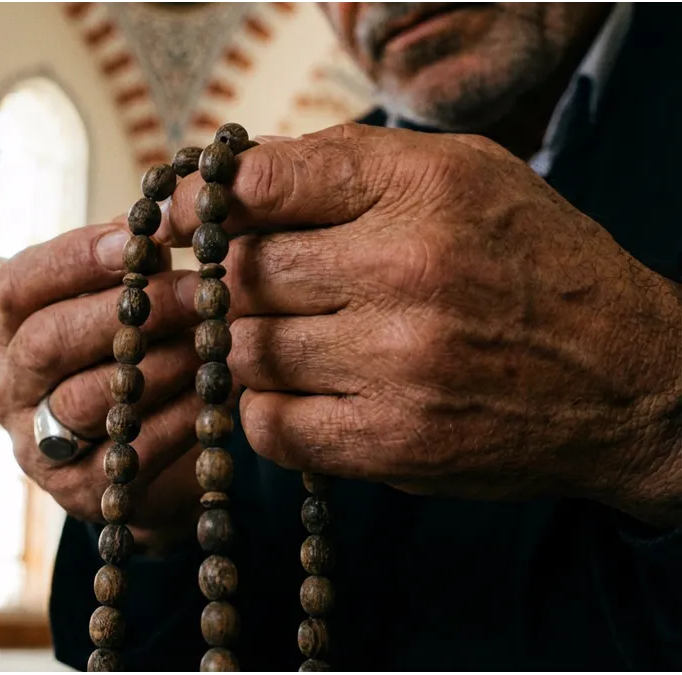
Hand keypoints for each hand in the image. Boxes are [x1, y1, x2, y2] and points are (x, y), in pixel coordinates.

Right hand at [0, 221, 213, 554]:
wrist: (150, 464)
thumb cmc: (137, 363)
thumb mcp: (126, 311)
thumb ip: (135, 271)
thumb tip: (168, 222)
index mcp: (12, 330)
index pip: (18, 285)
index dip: (72, 259)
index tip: (135, 238)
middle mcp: (12, 387)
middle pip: (47, 341)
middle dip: (127, 310)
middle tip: (198, 289)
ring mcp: (39, 445)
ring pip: (84, 399)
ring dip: (156, 366)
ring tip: (209, 342)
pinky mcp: (80, 493)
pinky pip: (128, 454)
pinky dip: (176, 420)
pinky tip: (213, 395)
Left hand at [164, 123, 681, 524]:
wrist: (628, 381)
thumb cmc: (532, 267)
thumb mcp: (465, 177)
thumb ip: (352, 166)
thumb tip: (239, 178)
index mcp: (422, 189)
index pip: (266, 181)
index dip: (204, 200)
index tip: (181, 215)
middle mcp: (408, 269)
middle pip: (241, 274)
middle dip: (229, 284)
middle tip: (241, 292)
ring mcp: (398, 362)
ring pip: (245, 352)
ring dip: (248, 350)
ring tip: (287, 342)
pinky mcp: (393, 441)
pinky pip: (269, 425)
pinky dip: (267, 411)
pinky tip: (302, 394)